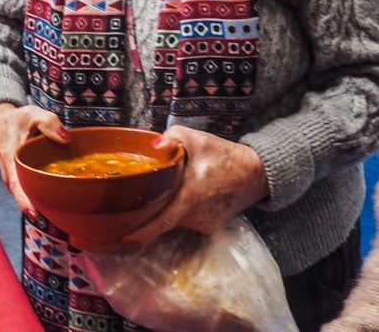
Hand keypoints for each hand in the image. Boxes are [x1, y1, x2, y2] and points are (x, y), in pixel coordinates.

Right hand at [0, 103, 67, 216]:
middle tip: (58, 217)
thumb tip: (66, 138)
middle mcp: (10, 173)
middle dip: (38, 207)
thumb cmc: (15, 120)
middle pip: (22, 195)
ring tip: (59, 213)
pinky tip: (54, 200)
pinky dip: (38, 195)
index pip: (16, 184)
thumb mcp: (31, 114)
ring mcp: (13, 177)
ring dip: (39, 203)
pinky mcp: (18, 178)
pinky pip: (27, 190)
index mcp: (11, 158)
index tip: (35, 213)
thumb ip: (49, 123)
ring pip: (25, 194)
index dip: (25, 200)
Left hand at [120, 126, 268, 247]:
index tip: (124, 240)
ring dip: (163, 211)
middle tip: (123, 211)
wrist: (255, 173)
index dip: (143, 233)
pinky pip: (186, 221)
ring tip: (152, 197)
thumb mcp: (196, 138)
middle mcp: (195, 216)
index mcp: (190, 197)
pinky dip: (178, 212)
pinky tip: (177, 199)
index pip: (163, 221)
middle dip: (143, 218)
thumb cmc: (222, 155)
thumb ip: (172, 138)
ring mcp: (203, 224)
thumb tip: (153, 146)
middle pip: (162, 221)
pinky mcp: (209, 227)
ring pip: (173, 221)